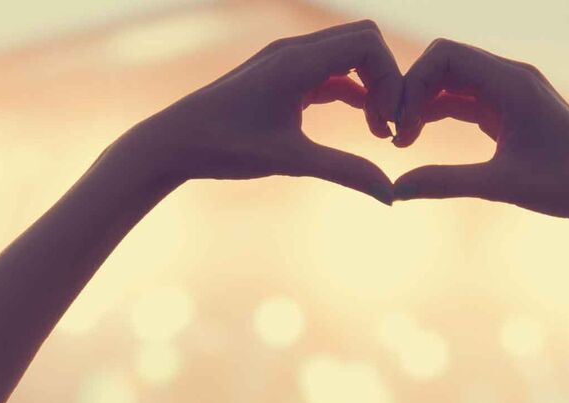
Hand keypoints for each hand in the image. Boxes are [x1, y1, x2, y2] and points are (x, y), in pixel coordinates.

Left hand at [151, 20, 401, 203]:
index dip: (391, 81)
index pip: (368, 45)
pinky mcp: (282, 75)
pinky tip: (361, 124)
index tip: (390, 125)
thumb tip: (389, 195)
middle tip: (389, 128)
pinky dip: (351, 92)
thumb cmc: (227, 147)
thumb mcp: (291, 161)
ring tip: (378, 132)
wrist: (177, 140)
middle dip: (386, 80)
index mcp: (297, 60)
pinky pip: (330, 71)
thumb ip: (345, 171)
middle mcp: (294, 49)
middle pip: (364, 41)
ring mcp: (287, 59)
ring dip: (370, 87)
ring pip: (348, 55)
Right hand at [392, 39, 568, 228]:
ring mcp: (511, 91)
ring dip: (423, 105)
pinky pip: (465, 100)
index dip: (411, 85)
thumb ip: (445, 183)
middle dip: (412, 93)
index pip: (444, 56)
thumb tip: (395, 191)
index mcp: (511, 81)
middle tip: (393, 136)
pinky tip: (419, 140)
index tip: (397, 129)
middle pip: (444, 63)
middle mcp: (510, 76)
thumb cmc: (563, 186)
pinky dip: (439, 114)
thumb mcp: (499, 186)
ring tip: (401, 142)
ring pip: (453, 82)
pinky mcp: (510, 109)